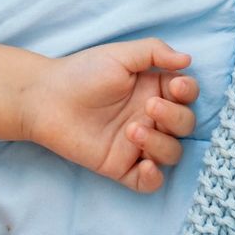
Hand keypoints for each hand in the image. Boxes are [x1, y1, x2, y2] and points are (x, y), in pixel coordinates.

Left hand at [19, 38, 198, 192]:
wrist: (46, 99)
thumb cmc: (82, 73)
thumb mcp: (119, 55)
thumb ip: (154, 52)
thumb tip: (188, 59)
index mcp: (154, 90)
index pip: (187, 95)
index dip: (188, 92)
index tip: (176, 86)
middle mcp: (150, 118)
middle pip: (184, 125)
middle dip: (174, 117)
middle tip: (148, 106)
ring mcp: (137, 144)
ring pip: (172, 153)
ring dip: (161, 144)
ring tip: (132, 130)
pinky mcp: (121, 167)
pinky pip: (149, 182)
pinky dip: (154, 178)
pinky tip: (146, 165)